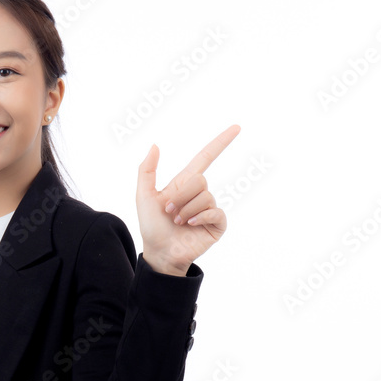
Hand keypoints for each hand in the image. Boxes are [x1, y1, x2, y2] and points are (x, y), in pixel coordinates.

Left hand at [136, 125, 239, 274]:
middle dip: (181, 196)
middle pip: (200, 180)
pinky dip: (201, 217)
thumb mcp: (143, 196)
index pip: (206, 157)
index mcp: (184, 183)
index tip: (237, 128)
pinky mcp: (217, 224)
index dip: (220, 142)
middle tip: (169, 211)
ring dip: (187, 210)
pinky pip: (215, 211)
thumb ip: (146, 170)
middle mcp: (199, 193)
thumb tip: (155, 145)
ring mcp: (209, 208)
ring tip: (178, 222)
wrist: (159, 252)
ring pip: (205, 196)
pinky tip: (191, 225)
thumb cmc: (151, 226)